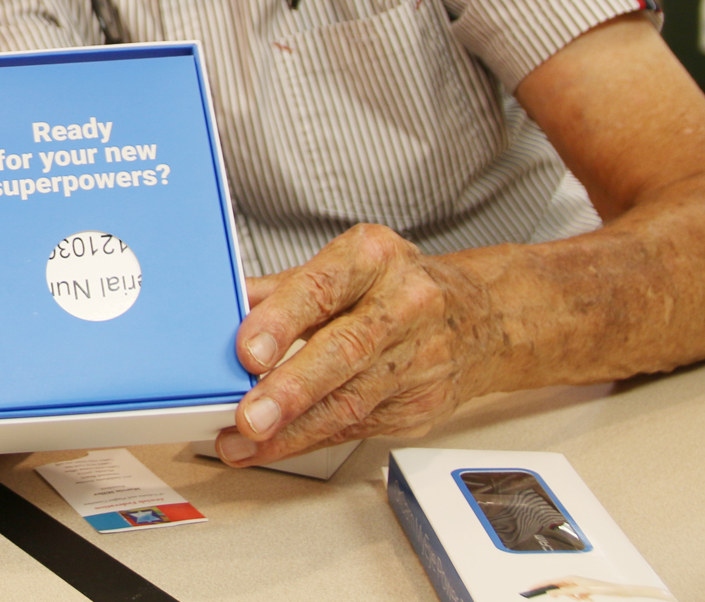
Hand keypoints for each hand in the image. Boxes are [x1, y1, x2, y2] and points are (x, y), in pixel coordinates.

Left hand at [215, 224, 501, 465]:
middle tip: (248, 415)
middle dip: (291, 389)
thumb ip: (283, 288)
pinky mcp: (421, 405)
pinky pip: (358, 428)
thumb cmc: (397, 286)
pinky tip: (277, 445)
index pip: (322, 288)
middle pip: (342, 352)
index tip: (247, 352)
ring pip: (350, 401)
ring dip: (292, 429)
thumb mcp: (345, 265)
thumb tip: (224, 306)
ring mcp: (417, 360)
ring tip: (246, 442)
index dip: (282, 322)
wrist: (481, 317)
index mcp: (373, 259)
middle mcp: (402, 306)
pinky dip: (311, 439)